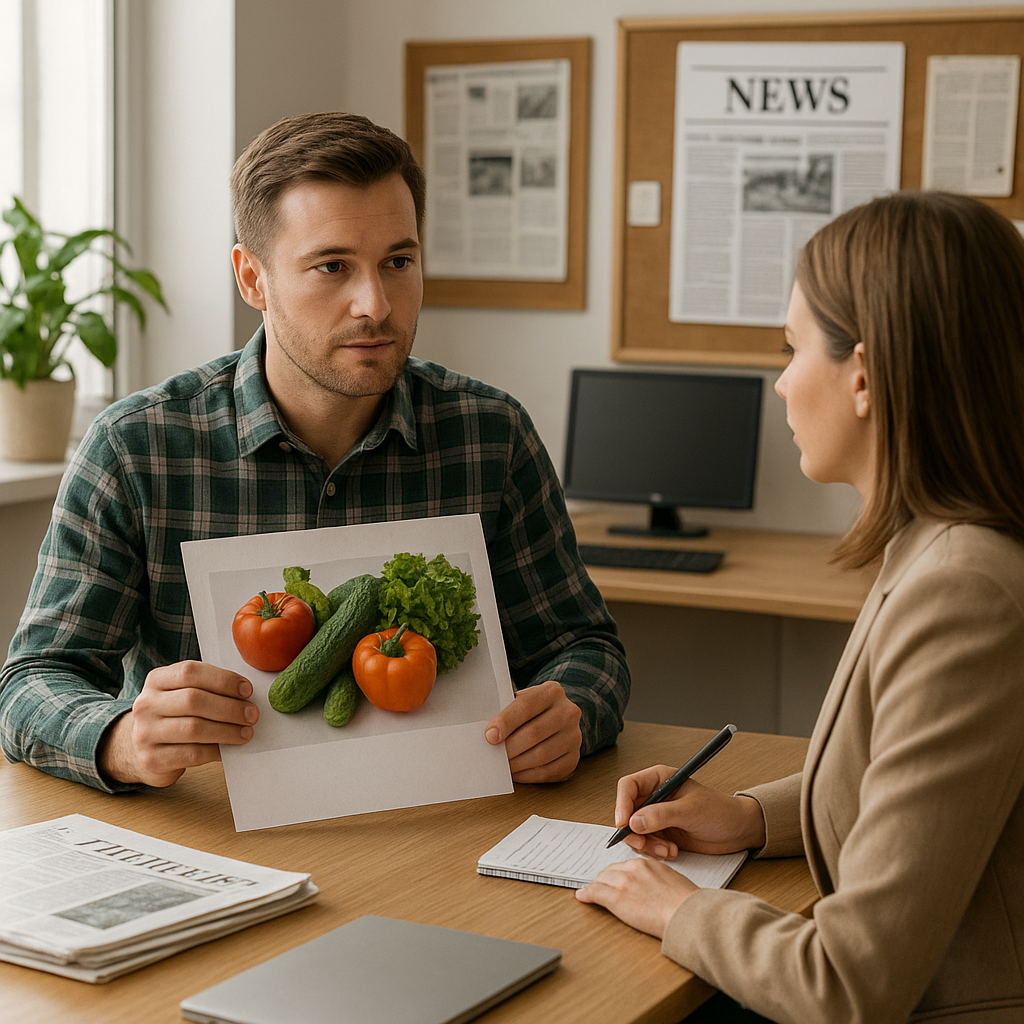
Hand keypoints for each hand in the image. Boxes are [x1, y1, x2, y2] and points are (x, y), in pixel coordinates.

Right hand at [98, 661, 258, 786]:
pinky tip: (228, 749)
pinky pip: (191, 754)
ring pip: (194, 728)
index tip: (247, 689)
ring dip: (227, 730)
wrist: (138, 749)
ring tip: (246, 732)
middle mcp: (146, 704)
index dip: (223, 680)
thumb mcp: (180, 693)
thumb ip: (206, 688)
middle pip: (193, 700)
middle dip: (230, 707)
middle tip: (252, 714)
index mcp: (157, 680)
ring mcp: (145, 732)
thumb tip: (246, 694)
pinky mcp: (152, 759)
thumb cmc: (172, 716)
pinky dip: (216, 751)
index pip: (191, 672)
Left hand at [485, 679, 581, 782]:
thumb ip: (505, 711)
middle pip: (534, 733)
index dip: (506, 722)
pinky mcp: (574, 758)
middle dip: (509, 747)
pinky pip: (549, 771)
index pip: (527, 706)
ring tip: (502, 765)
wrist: (556, 717)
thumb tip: (487, 733)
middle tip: (493, 756)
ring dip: (517, 764)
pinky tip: (516, 772)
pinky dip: (528, 775)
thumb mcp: (520, 700)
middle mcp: (568, 712)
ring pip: (542, 755)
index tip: (489, 736)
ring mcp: (574, 736)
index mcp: (552, 692)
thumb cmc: (530, 710)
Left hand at [575, 858, 697, 938]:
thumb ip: (659, 880)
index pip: (625, 866)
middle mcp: (633, 869)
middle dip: (605, 879)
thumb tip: (656, 889)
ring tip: (592, 892)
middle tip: (602, 887)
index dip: (618, 875)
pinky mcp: (616, 897)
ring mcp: (623, 882)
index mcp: (647, 864)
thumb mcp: (673, 882)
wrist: (687, 914)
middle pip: (611, 871)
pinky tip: (582, 896)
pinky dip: (586, 894)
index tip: (617, 881)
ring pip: (601, 880)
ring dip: (596, 886)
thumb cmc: (687, 903)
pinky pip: (595, 892)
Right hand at [614, 766, 766, 859]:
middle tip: (643, 844)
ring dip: (646, 845)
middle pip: (626, 811)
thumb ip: (660, 815)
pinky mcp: (661, 833)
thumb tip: (633, 821)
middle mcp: (654, 796)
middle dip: (633, 831)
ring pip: (634, 831)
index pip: (628, 786)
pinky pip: (645, 844)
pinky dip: (654, 851)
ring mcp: (656, 816)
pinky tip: (672, 852)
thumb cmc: (719, 811)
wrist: (737, 831)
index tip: (623, 823)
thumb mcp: (690, 811)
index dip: (621, 804)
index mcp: (660, 779)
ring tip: (668, 850)